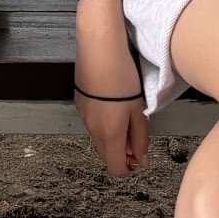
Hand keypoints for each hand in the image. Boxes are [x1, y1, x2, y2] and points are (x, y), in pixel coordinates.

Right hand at [73, 1, 149, 174]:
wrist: (99, 49)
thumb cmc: (123, 78)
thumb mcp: (138, 109)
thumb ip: (140, 137)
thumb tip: (140, 159)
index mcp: (109, 134)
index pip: (115, 168)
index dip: (129, 166)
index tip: (138, 151)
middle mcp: (92, 129)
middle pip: (105, 155)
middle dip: (120, 151)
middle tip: (134, 130)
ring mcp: (83, 115)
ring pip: (98, 138)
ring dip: (111, 135)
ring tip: (123, 110)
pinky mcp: (78, 102)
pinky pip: (91, 122)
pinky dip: (102, 121)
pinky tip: (110, 98)